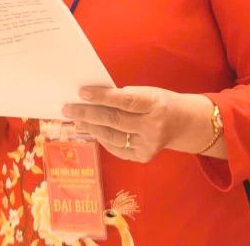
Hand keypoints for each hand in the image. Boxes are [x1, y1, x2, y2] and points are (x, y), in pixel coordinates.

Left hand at [62, 86, 184, 162]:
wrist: (182, 122)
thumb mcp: (146, 93)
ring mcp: (149, 144)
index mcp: (155, 104)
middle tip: (68, 108)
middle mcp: (153, 127)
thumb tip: (90, 98)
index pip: (124, 101)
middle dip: (88, 114)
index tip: (81, 93)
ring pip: (112, 136)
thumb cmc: (157, 102)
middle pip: (114, 120)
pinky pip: (117, 148)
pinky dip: (103, 138)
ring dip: (91, 127)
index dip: (102, 97)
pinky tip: (92, 130)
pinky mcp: (144, 156)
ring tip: (76, 119)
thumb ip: (123, 97)